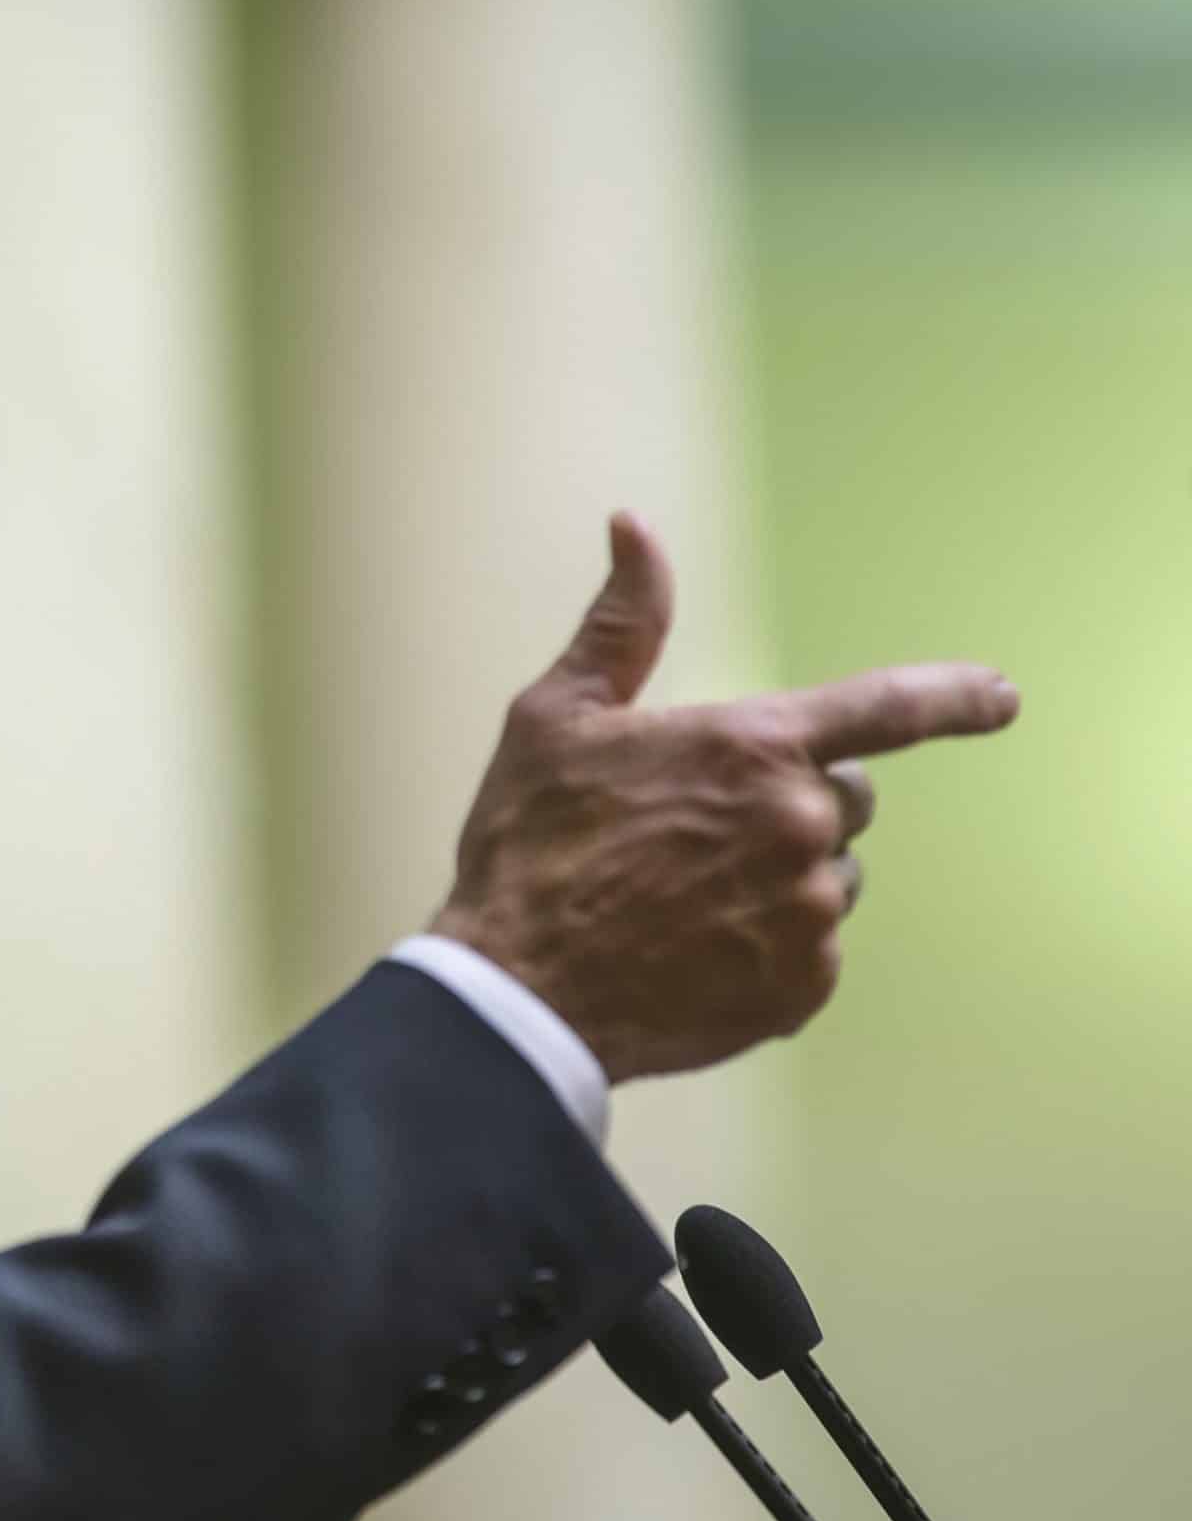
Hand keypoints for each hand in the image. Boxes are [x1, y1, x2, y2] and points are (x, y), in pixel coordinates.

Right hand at [429, 513, 1019, 1084]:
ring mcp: (807, 913)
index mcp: (753, 747)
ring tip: (685, 902)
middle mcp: (799, 827)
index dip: (956, 697)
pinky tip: (691, 952)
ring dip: (779, 881)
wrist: (518, 993)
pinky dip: (764, 948)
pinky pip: (810, 952)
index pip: (888, 707)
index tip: (1001, 697)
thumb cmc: (528, 846)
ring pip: (828, 881)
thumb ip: (622, 624)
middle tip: (698, 834)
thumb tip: (633, 526)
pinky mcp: (801, 987)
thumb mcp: (557, 717)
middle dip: (791, 805)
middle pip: (844, 802)